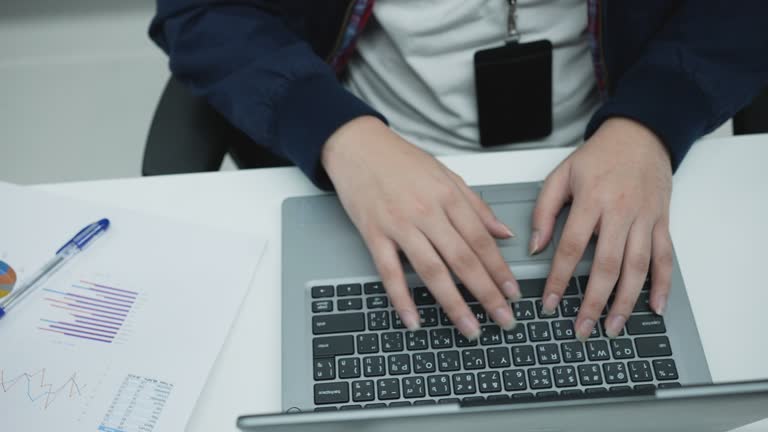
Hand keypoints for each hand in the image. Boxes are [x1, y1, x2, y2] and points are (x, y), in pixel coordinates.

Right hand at [322, 116, 521, 337]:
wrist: (357, 146)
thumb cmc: (400, 160)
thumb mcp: (446, 175)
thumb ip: (476, 206)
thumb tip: (504, 233)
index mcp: (448, 197)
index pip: (482, 240)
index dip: (500, 270)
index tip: (513, 293)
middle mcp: (427, 212)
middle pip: (463, 260)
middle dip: (487, 294)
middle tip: (504, 320)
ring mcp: (399, 225)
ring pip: (432, 271)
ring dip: (454, 304)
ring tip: (470, 328)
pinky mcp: (374, 234)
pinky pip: (390, 272)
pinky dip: (402, 299)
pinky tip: (414, 320)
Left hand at [531, 117, 672, 340]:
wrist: (641, 135)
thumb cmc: (599, 156)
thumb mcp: (561, 175)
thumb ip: (544, 210)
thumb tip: (535, 245)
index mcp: (591, 201)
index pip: (571, 248)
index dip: (558, 279)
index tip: (549, 302)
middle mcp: (621, 212)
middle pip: (607, 265)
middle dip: (593, 301)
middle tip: (582, 328)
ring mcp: (645, 219)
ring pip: (637, 268)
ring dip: (626, 301)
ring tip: (613, 327)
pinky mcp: (662, 222)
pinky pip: (664, 258)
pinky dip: (662, 285)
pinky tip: (655, 307)